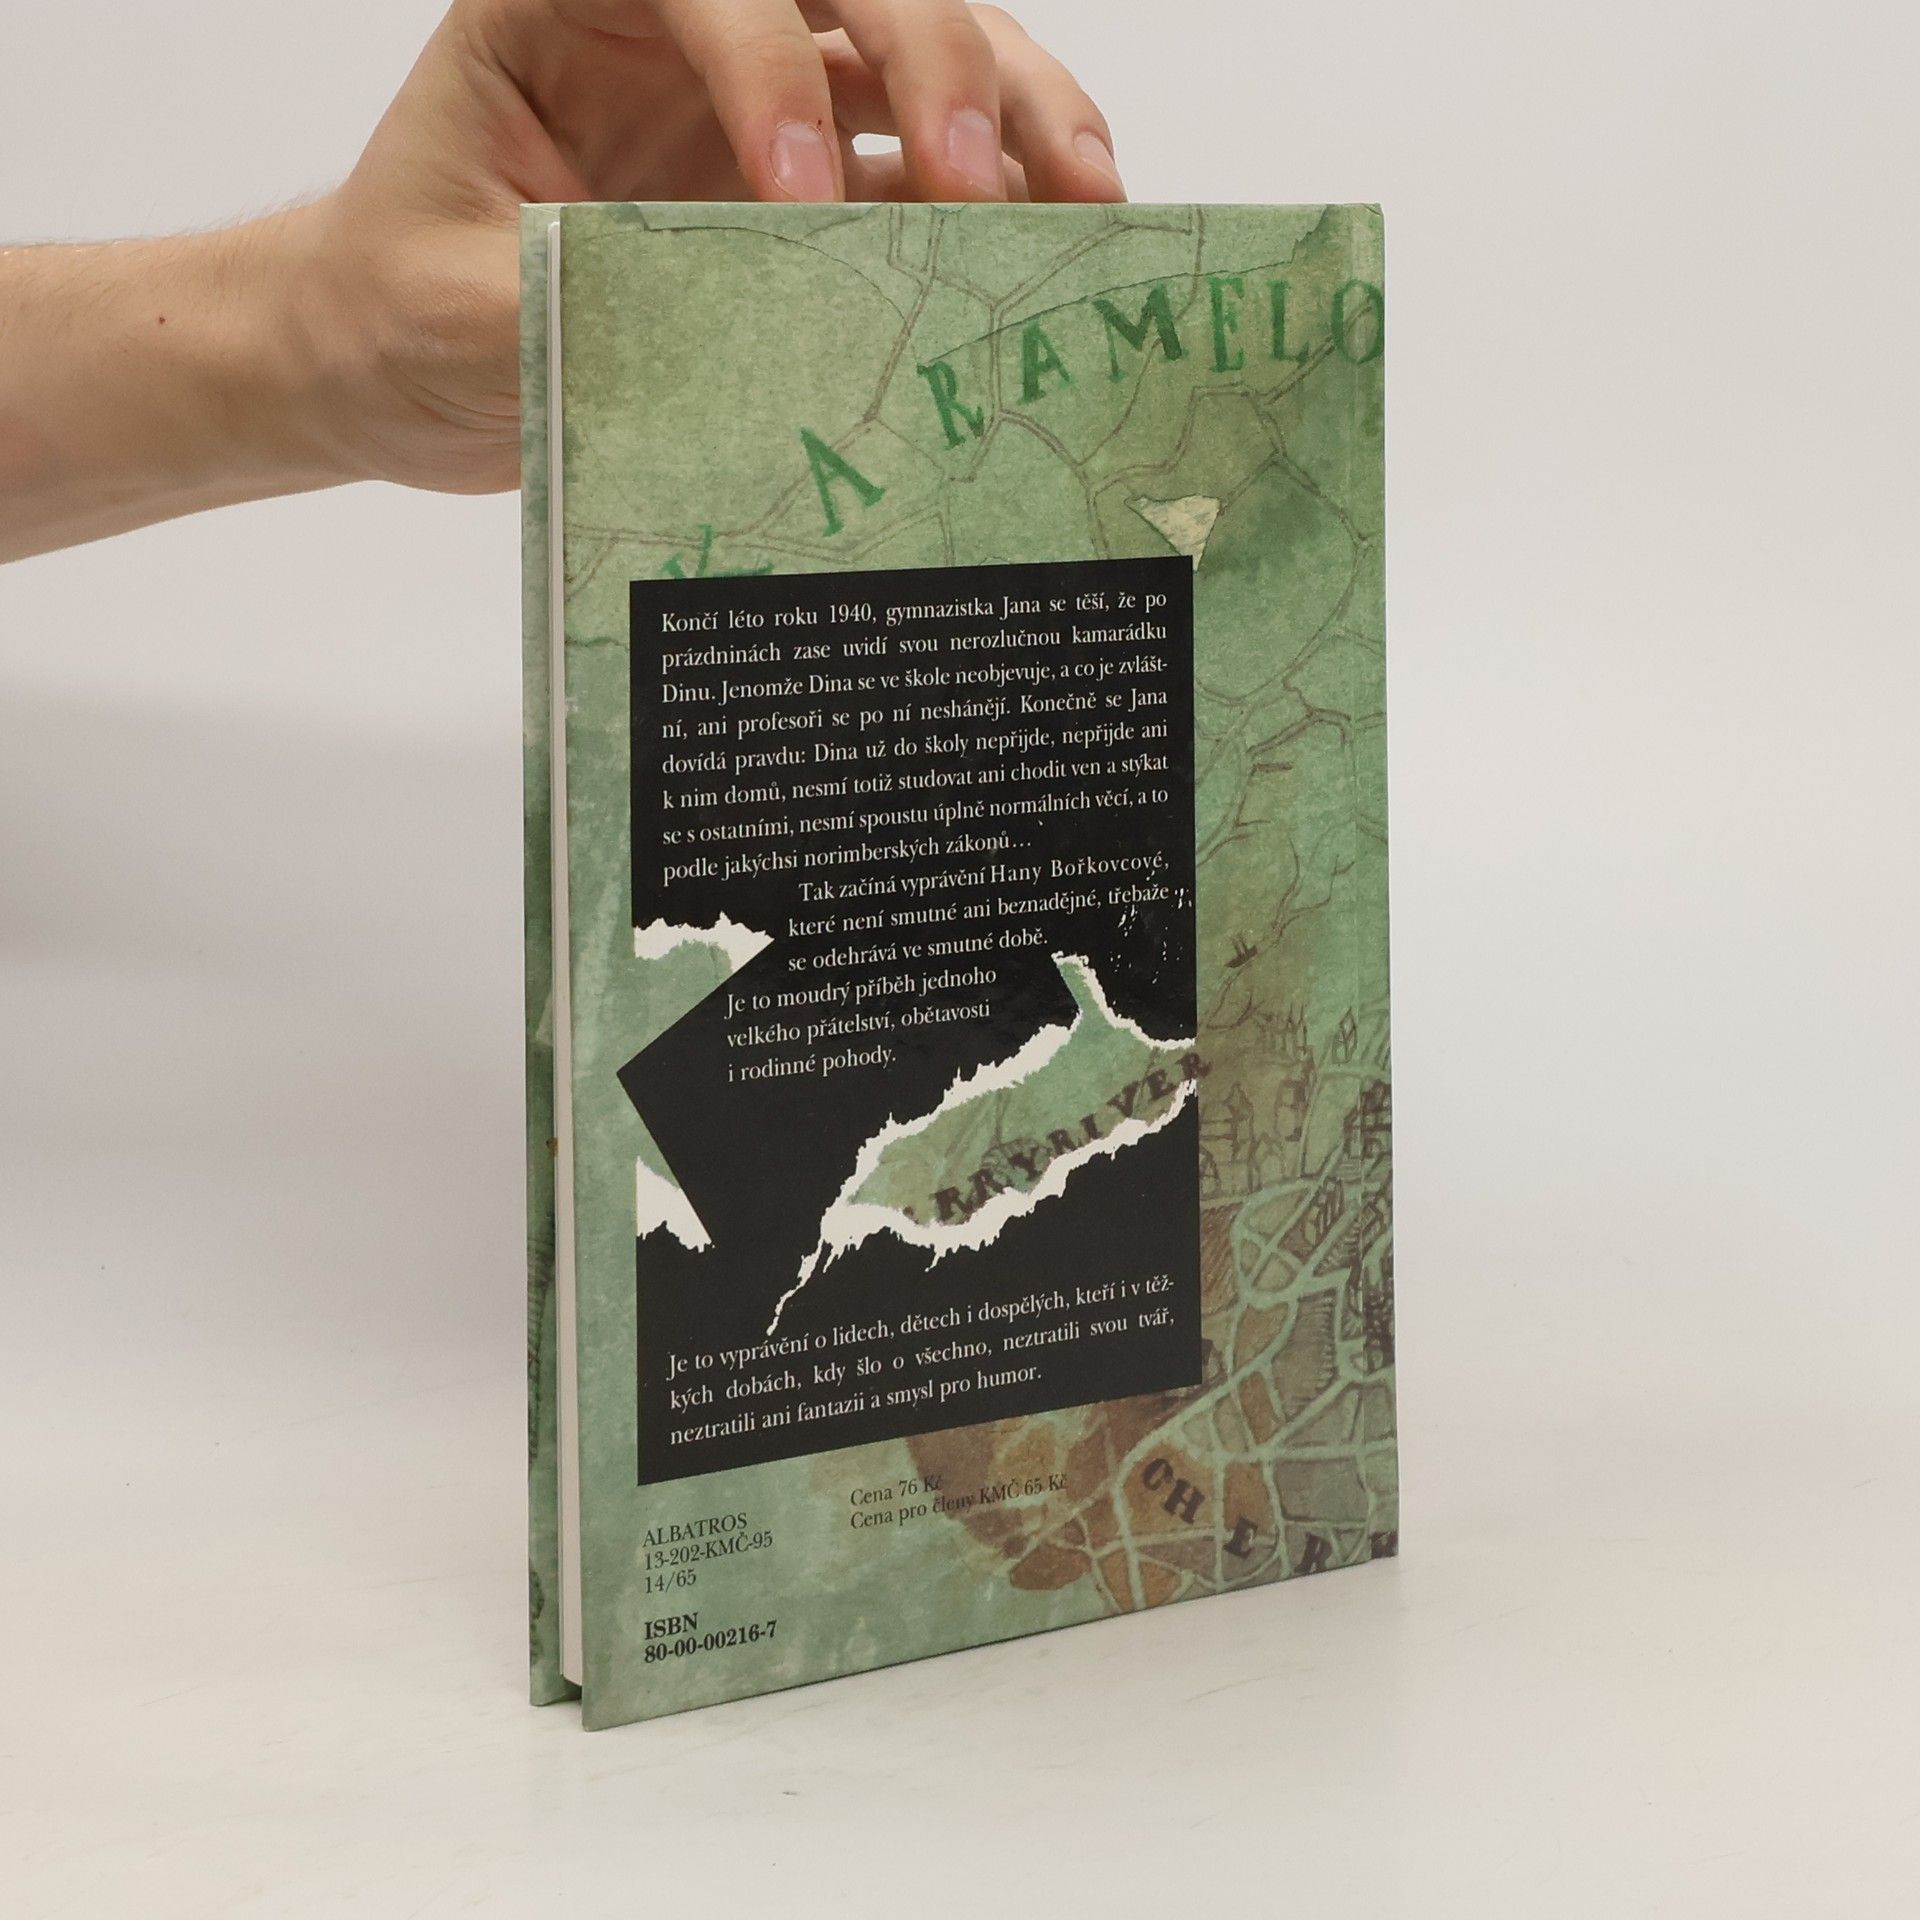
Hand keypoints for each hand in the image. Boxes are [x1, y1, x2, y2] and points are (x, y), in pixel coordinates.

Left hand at [291, 0, 1125, 495]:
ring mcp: (759, 100)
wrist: (397, 364)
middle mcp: (684, 27)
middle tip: (981, 189)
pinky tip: (1061, 234)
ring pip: (918, 56)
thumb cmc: (394, 304)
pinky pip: (922, 173)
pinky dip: (998, 199)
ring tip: (1084, 199)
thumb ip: (567, 293)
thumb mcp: (440, 301)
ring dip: (1011, 112)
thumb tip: (715, 324)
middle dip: (936, 67)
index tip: (796, 203)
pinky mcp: (809, 188)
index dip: (768, 70)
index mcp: (570, 1)